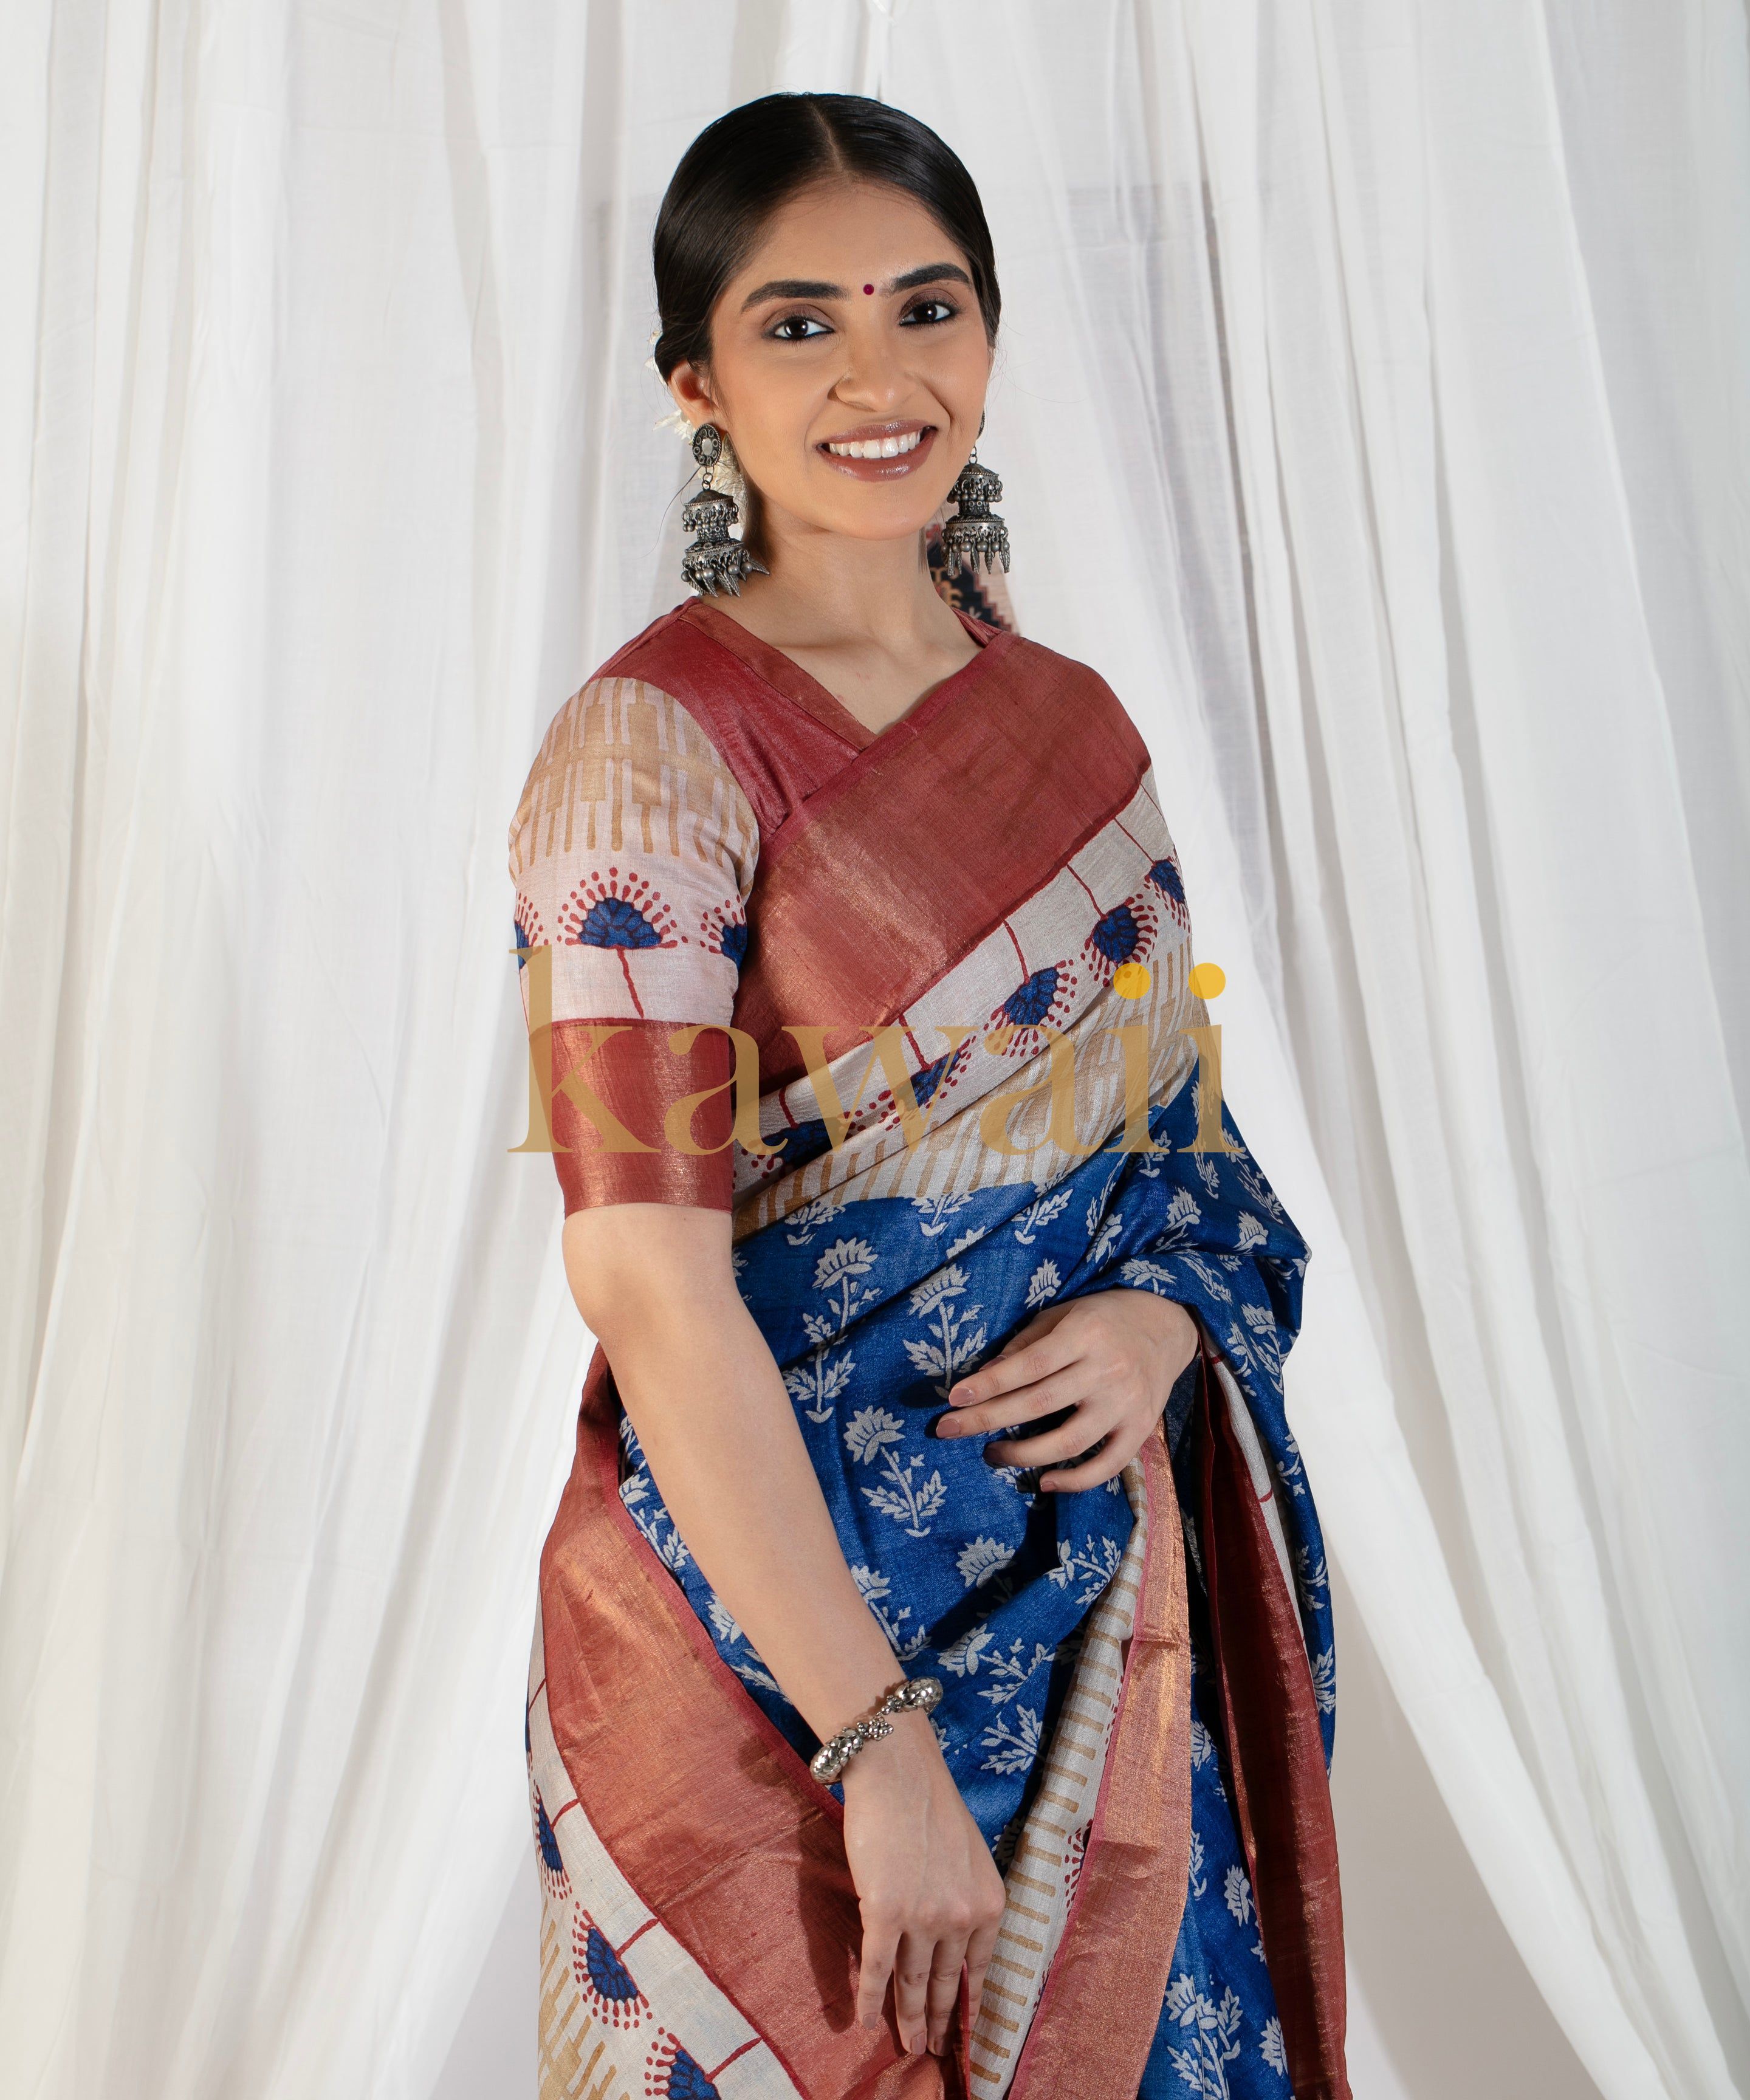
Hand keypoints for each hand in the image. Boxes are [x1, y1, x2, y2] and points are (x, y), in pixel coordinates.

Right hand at [840, 1711, 1005, 2056]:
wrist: (896, 1770)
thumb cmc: (929, 1803)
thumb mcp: (968, 1856)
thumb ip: (965, 1897)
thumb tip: (950, 1934)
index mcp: (989, 1902)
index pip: (979, 1968)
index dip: (965, 2000)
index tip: (957, 2024)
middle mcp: (962, 1917)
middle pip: (945, 1981)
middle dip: (937, 2019)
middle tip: (930, 2048)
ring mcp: (924, 1918)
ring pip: (912, 1982)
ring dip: (907, 2018)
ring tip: (905, 2044)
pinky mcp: (885, 1913)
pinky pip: (878, 1969)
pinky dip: (870, 2000)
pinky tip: (864, 2023)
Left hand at [936, 1289, 1200, 1489]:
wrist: (1167, 1327)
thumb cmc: (1104, 1318)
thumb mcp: (1063, 1314)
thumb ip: (1026, 1343)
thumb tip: (985, 1376)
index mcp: (1084, 1334)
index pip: (1028, 1364)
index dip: (989, 1384)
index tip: (954, 1399)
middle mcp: (1107, 1369)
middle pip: (1039, 1403)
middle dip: (988, 1420)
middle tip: (949, 1430)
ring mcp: (1126, 1404)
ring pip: (1069, 1441)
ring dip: (1024, 1454)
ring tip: (992, 1453)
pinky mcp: (1141, 1429)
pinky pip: (1106, 1465)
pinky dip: (1075, 1481)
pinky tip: (1044, 1482)